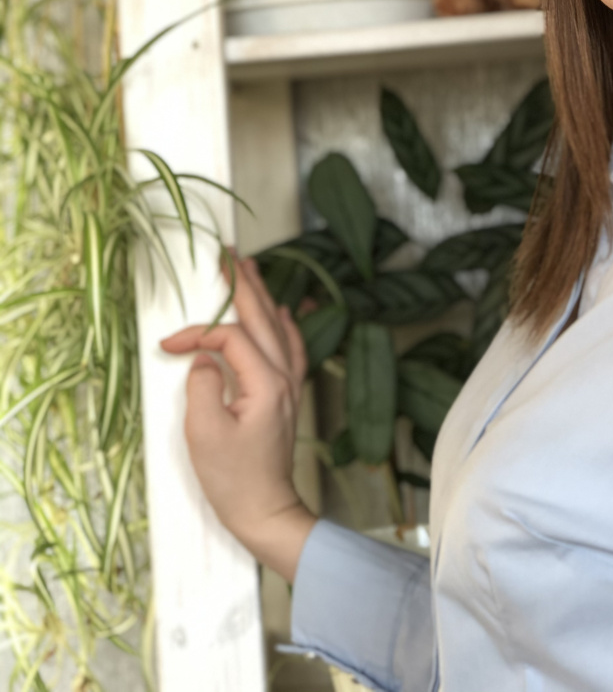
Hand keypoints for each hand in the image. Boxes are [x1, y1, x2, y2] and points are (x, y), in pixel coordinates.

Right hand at [160, 254, 316, 582]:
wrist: (264, 510)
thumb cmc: (233, 479)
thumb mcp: (204, 433)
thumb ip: (202, 386)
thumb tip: (205, 359)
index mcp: (266, 383)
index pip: (231, 338)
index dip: (199, 334)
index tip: (169, 346)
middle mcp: (283, 377)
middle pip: (263, 317)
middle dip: (244, 284)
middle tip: (229, 255)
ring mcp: (289, 385)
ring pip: (278, 326)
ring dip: (262, 295)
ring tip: (250, 270)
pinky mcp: (287, 395)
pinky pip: (290, 346)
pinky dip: (285, 323)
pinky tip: (284, 311)